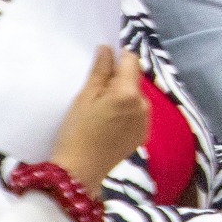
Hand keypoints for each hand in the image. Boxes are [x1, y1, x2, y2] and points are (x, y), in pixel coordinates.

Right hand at [51, 46, 149, 192]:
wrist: (78, 172)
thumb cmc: (76, 132)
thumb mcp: (84, 98)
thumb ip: (100, 71)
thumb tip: (108, 48)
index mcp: (129, 93)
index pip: (131, 61)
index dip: (117, 59)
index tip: (101, 65)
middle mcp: (144, 105)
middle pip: (134, 79)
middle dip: (118, 80)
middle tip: (95, 92)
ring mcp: (146, 121)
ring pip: (136, 96)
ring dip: (123, 95)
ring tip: (100, 109)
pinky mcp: (143, 134)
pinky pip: (137, 113)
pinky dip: (126, 111)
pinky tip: (108, 122)